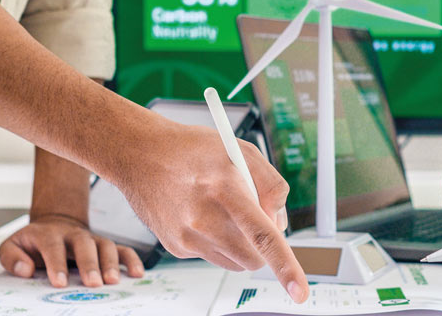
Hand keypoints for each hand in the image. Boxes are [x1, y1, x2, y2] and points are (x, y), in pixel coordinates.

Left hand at [0, 214, 144, 287]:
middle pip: (84, 244)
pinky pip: (122, 249)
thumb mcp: (12, 245)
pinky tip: (137, 273)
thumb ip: (12, 257)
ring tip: (113, 281)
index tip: (59, 282)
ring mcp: (92, 238)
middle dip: (89, 264)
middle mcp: (73, 234)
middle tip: (93, 283)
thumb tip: (25, 269)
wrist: (54, 225)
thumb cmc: (34, 242)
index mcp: (48, 234)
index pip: (53, 246)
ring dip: (111, 262)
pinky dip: (132, 259)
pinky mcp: (105, 245)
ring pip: (106, 245)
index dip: (56, 263)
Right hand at [114, 124, 306, 302]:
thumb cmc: (193, 150)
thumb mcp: (241, 150)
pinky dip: (217, 241)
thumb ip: (272, 185)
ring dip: (240, 244)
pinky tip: (202, 214)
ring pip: (235, 262)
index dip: (286, 267)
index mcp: (225, 189)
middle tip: (255, 217)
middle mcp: (203, 218)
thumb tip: (279, 222)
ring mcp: (187, 236)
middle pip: (253, 258)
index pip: (262, 236)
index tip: (299, 291)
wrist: (141, 153)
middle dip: (263, 247)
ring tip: (222, 209)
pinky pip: (213, 256)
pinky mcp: (176, 247)